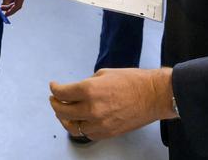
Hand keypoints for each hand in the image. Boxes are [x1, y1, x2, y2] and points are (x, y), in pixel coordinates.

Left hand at [49, 67, 175, 140]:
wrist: (153, 96)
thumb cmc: (132, 82)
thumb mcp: (103, 74)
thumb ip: (86, 83)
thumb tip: (76, 90)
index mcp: (89, 90)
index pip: (61, 92)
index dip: (54, 88)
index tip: (54, 86)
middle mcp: (91, 109)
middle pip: (62, 111)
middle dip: (55, 103)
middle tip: (54, 99)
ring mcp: (99, 124)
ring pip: (72, 126)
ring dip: (65, 118)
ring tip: (64, 112)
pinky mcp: (107, 133)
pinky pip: (86, 133)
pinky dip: (81, 127)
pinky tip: (80, 120)